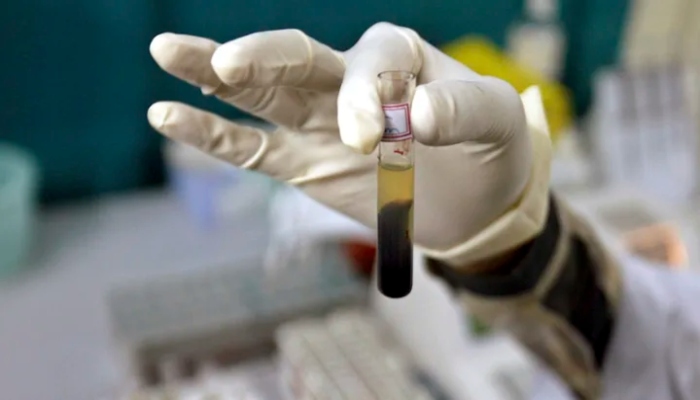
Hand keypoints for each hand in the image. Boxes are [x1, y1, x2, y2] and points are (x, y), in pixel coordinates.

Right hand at [147, 22, 549, 267]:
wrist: (476, 203)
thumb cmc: (489, 150)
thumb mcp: (497, 122)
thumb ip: (465, 109)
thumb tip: (420, 114)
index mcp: (396, 58)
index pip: (369, 60)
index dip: (365, 94)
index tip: (378, 140)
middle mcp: (347, 82)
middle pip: (293, 58)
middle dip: (262, 57)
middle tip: (233, 63)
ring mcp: (318, 123)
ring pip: (256, 94)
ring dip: (212, 73)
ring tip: (166, 50)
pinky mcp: (302, 164)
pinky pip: (250, 148)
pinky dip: (211, 135)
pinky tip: (168, 115)